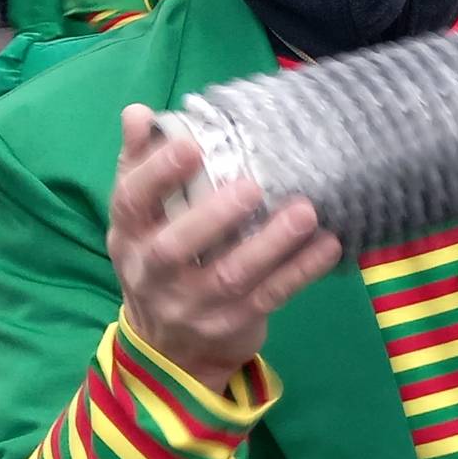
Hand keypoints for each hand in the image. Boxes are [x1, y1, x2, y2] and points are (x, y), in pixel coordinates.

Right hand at [107, 105, 343, 394]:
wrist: (170, 346)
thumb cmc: (161, 259)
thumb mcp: (142, 217)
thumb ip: (140, 164)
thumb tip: (137, 112)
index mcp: (128, 236)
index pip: (132, 203)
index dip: (156, 175)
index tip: (190, 145)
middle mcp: (152, 273)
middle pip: (174, 248)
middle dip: (213, 216)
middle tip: (252, 186)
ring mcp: (192, 304)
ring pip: (230, 276)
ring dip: (272, 244)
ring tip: (306, 212)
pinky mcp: (232, 324)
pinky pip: (270, 297)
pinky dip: (301, 271)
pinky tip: (329, 244)